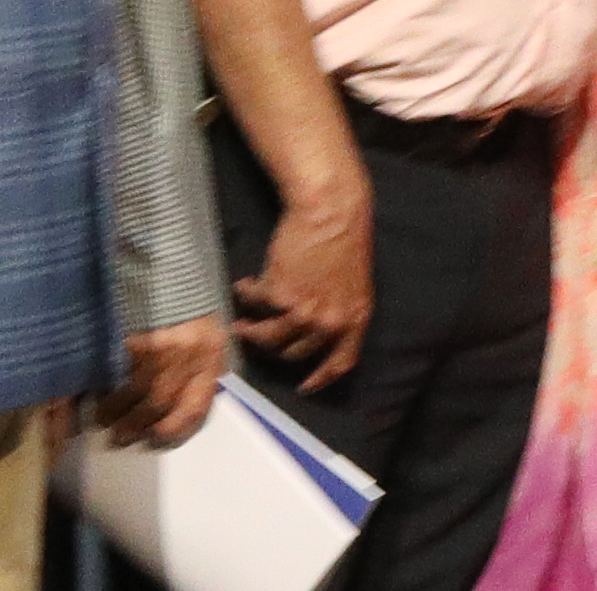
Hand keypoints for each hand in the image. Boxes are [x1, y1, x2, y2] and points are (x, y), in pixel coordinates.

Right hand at [96, 316, 227, 447]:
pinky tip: (95, 396)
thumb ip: (199, 369)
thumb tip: (175, 409)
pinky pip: (115, 372)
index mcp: (211, 355)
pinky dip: (103, 389)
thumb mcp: (207, 337)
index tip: (156, 439)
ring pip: (134, 392)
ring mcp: (158, 346)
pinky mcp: (132, 337)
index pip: (196, 406)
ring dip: (115, 413)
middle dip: (137, 426)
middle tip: (119, 438)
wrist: (169, 267)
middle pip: (160, 404)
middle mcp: (187, 354)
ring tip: (103, 420)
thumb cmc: (188, 307)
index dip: (176, 430)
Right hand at [232, 180, 372, 393]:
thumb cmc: (344, 239)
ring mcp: (304, 311)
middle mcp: (331, 321)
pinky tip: (244, 285)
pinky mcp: (279, 295)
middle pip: (295, 353)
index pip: (341, 362)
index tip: (306, 387)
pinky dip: (246, 295)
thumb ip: (339, 308)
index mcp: (355, 318)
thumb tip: (317, 330)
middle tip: (258, 340)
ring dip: (250, 332)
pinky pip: (255, 304)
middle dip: (273, 349)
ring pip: (268, 338)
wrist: (331, 209)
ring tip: (241, 324)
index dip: (322, 378)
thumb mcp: (353, 282)